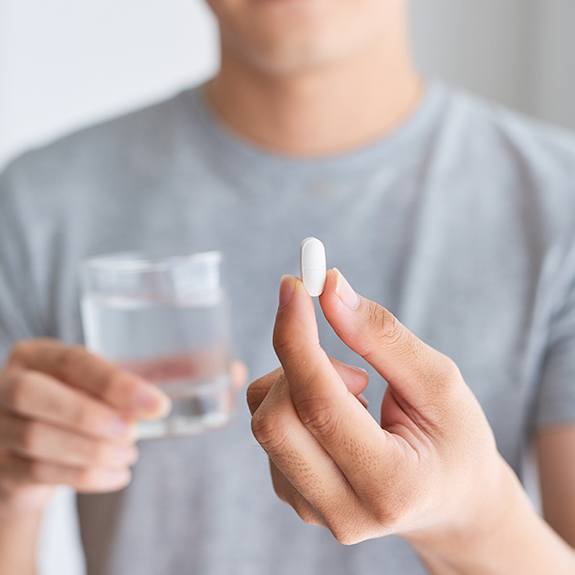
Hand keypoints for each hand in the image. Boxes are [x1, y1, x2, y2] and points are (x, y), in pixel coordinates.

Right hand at [0, 339, 169, 511]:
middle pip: (32, 394)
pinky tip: (118, 474)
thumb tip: (153, 405)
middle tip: (131, 432)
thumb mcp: (92, 389)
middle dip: (89, 415)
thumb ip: (118, 391)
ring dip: (93, 450)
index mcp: (35, 356)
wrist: (30, 455)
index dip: (115, 383)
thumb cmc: (70, 408)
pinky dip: (87, 475)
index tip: (157, 405)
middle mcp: (3, 385)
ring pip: (35, 437)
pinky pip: (39, 472)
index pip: (72, 361)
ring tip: (129, 454)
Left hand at [247, 270, 510, 547]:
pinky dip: (295, 402)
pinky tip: (339, 417)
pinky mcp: (293, 498)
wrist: (451, 501)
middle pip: (275, 420)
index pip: (319, 406)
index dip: (297, 338)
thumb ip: (382, 336)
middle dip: (299, 365)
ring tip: (358, 396)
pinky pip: (269, 430)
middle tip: (352, 363)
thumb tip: (329, 289)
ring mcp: (312, 510)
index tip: (293, 286)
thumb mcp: (439, 382)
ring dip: (300, 384)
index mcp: (391, 485)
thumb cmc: (455, 439)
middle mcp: (344, 511)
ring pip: (264, 421)